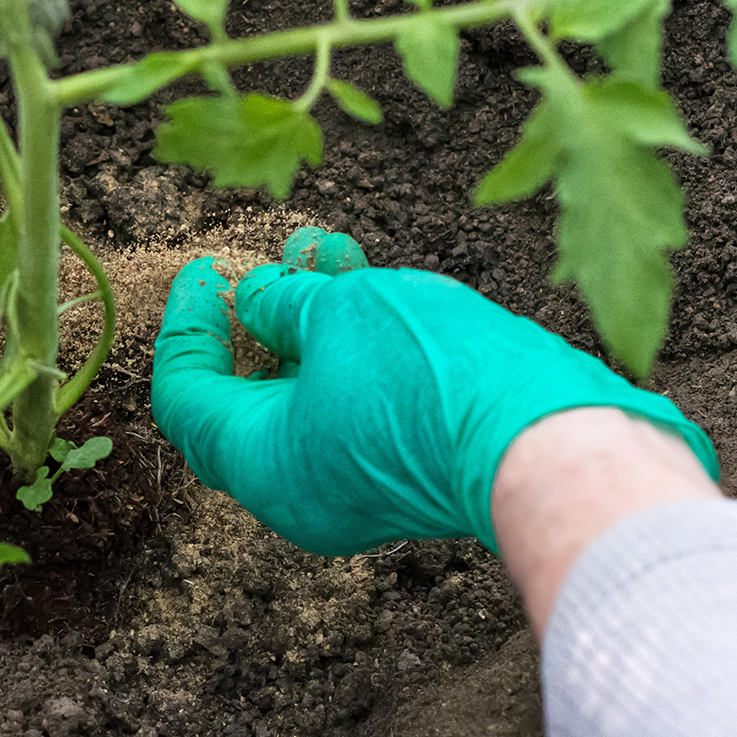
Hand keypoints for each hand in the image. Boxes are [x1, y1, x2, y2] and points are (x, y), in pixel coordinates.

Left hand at [150, 245, 717, 554]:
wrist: (549, 440)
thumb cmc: (432, 379)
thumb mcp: (340, 313)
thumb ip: (284, 303)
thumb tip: (258, 298)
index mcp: (260, 465)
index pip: (189, 397)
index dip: (187, 327)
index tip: (202, 273)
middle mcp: (296, 491)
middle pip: (244, 397)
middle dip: (252, 316)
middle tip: (256, 263)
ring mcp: (351, 486)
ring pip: (304, 392)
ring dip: (307, 318)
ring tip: (318, 246)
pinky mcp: (400, 469)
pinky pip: (350, 404)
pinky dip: (347, 346)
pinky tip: (362, 277)